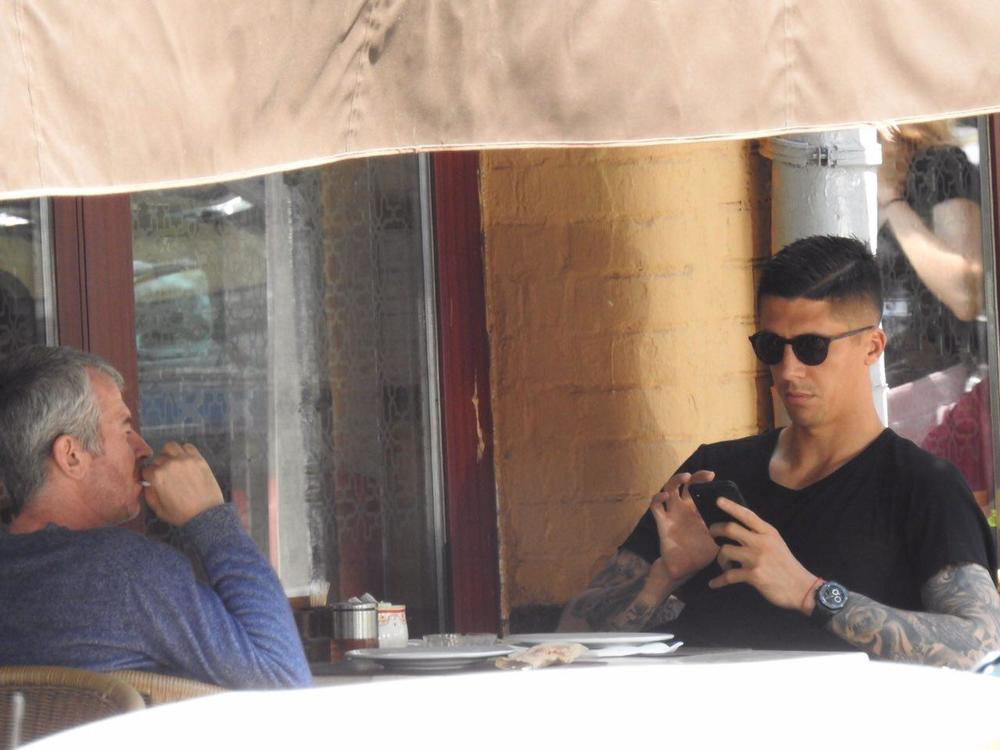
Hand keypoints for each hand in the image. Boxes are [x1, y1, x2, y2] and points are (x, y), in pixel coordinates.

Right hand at [141, 442, 223, 526]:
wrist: (206, 514)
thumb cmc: (182, 514)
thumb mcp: (158, 509)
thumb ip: (149, 494)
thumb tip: (146, 484)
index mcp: (158, 477)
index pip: (146, 470)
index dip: (149, 477)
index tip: (153, 480)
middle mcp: (170, 465)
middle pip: (158, 459)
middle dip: (159, 466)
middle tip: (166, 475)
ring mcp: (185, 460)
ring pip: (171, 446)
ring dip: (169, 454)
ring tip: (173, 463)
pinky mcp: (199, 459)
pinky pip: (188, 447)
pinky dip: (185, 451)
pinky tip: (185, 461)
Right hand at [649, 470, 718, 585]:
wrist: (684, 568)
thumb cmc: (701, 553)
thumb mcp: (718, 540)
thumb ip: (727, 531)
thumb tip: (743, 525)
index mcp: (697, 510)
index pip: (700, 489)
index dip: (704, 480)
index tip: (714, 477)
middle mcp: (684, 508)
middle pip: (686, 484)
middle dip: (695, 476)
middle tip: (706, 476)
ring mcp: (672, 513)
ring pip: (669, 489)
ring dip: (675, 480)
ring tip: (685, 478)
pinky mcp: (662, 522)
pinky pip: (656, 506)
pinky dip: (658, 498)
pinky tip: (665, 496)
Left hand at [707, 498, 816, 612]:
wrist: (801, 588)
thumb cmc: (786, 564)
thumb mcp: (776, 543)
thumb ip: (759, 535)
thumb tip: (736, 529)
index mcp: (768, 532)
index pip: (747, 515)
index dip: (731, 506)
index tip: (718, 500)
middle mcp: (761, 542)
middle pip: (730, 528)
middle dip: (716, 530)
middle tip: (712, 534)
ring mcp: (756, 558)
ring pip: (726, 551)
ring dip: (720, 558)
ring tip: (724, 564)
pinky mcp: (753, 575)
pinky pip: (729, 576)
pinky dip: (719, 581)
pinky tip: (714, 584)